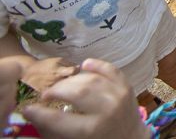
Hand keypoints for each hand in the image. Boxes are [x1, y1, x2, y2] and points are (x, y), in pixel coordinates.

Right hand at [22, 58, 149, 138]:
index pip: (58, 119)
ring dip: (72, 80)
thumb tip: (33, 116)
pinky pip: (111, 70)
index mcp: (90, 130)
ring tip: (62, 86)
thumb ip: (55, 130)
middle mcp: (106, 110)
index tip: (28, 109)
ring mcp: (119, 96)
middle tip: (46, 95)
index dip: (39, 113)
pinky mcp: (127, 87)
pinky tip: (84, 65)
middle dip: (56, 91)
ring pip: (91, 79)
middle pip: (77, 92)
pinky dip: (97, 65)